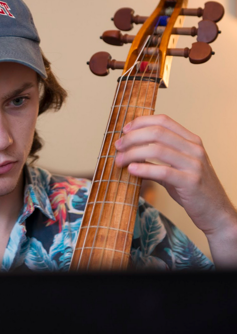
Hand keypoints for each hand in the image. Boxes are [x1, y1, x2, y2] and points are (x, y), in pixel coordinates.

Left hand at [114, 114, 236, 266]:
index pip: (163, 121)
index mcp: (191, 141)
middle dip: (132, 137)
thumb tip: (128, 151)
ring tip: (119, 160)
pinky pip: (162, 171)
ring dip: (133, 153)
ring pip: (157, 149)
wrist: (215, 212)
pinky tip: (131, 170)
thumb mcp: (175, 168)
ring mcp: (194, 164)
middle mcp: (194, 149)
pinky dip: (143, 169)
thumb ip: (156, 158)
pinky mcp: (191, 182)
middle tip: (117, 146)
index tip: (125, 130)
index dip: (141, 122)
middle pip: (157, 132)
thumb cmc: (192, 189)